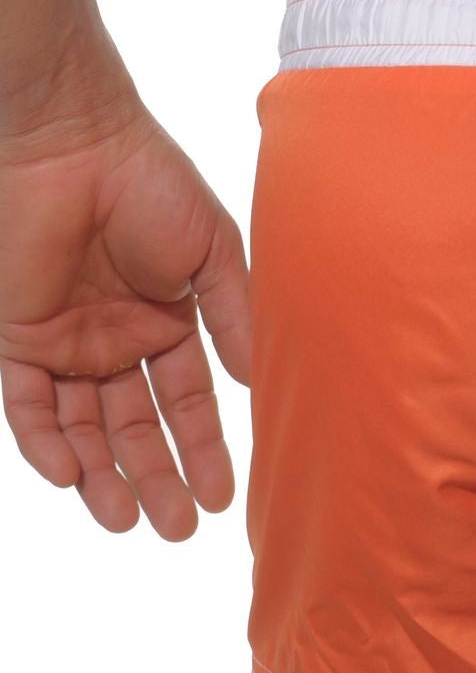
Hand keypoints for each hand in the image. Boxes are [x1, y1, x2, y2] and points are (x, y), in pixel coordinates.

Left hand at [0, 99, 249, 539]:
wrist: (70, 142)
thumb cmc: (150, 182)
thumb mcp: (214, 252)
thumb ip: (234, 317)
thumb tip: (254, 384)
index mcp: (168, 321)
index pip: (186, 401)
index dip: (204, 449)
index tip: (223, 496)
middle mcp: (116, 340)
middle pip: (135, 427)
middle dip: (157, 478)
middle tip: (179, 529)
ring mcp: (65, 342)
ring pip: (83, 428)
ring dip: (104, 477)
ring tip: (127, 523)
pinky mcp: (17, 337)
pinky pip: (28, 406)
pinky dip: (46, 443)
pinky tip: (72, 477)